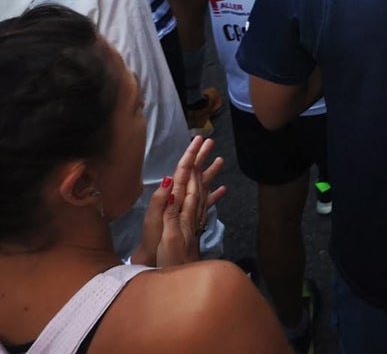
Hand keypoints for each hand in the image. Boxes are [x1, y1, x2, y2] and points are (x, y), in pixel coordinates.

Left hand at [133, 136, 225, 266]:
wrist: (151, 260)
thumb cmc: (152, 241)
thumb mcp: (154, 220)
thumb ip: (160, 200)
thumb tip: (170, 178)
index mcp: (171, 196)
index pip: (182, 170)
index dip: (190, 154)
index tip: (198, 139)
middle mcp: (180, 198)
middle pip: (193, 173)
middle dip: (201, 156)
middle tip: (210, 141)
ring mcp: (186, 208)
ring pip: (201, 184)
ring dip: (210, 171)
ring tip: (220, 159)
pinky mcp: (191, 218)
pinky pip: (206, 203)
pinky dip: (214, 195)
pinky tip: (223, 189)